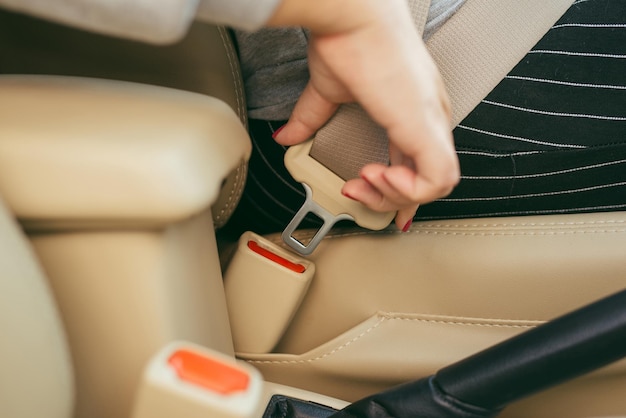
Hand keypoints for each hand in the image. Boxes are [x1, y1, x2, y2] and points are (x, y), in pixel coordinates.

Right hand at [268, 0, 459, 229]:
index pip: (419, 163)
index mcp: (413, 110)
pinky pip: (437, 180)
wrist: (351, 17)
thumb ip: (312, 119)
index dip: (396, 188)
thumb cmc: (348, 38)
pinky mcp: (426, 127)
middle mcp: (430, 117)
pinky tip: (379, 174)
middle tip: (355, 186)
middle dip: (386, 197)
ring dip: (395, 195)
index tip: (364, 188)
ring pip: (435, 186)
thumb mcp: (329, 90)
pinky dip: (408, 191)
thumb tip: (287, 136)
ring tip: (366, 177)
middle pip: (426, 180)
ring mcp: (432, 122)